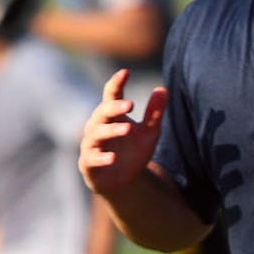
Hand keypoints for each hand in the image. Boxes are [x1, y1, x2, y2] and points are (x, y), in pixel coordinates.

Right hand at [79, 69, 167, 196]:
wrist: (125, 181)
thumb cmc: (134, 151)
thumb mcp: (149, 132)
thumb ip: (154, 112)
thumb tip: (163, 88)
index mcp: (112, 116)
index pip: (111, 95)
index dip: (116, 83)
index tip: (125, 72)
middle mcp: (98, 127)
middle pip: (102, 112)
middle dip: (114, 108)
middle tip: (130, 105)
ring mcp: (92, 145)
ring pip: (96, 134)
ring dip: (111, 131)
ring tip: (127, 129)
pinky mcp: (89, 164)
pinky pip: (92, 159)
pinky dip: (101, 158)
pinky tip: (112, 158)